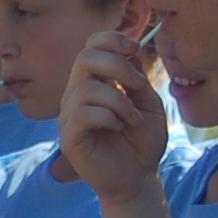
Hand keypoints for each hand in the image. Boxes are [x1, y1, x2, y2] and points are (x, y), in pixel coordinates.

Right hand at [58, 30, 171, 206]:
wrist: (139, 178)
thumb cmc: (142, 141)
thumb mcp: (149, 104)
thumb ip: (136, 79)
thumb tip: (128, 52)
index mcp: (95, 82)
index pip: (90, 46)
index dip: (110, 39)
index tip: (134, 49)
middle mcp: (77, 94)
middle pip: (85, 58)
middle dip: (117, 66)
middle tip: (139, 86)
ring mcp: (69, 116)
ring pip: (86, 89)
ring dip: (119, 101)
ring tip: (134, 119)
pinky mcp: (69, 137)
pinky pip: (83, 115)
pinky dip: (108, 117)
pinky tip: (119, 128)